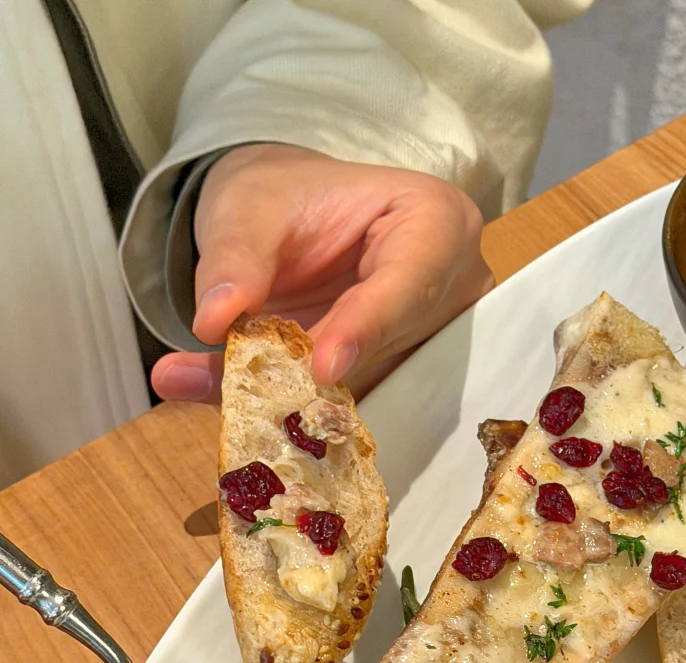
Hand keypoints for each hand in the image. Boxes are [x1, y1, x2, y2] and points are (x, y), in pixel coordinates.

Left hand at [151, 144, 493, 402]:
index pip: (409, 283)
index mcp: (438, 225)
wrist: (286, 218)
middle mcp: (443, 296)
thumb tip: (213, 322)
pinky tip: (238, 414)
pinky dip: (288, 409)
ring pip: (364, 387)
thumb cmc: (287, 194)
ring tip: (224, 401)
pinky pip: (345, 405)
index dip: (367, 328)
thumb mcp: (252, 205)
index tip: (324, 368)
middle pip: (387, 349)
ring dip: (293, 402)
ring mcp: (419, 345)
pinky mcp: (386, 381)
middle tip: (247, 400)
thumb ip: (235, 257)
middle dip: (316, 379)